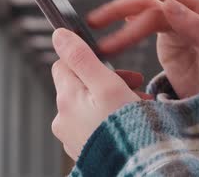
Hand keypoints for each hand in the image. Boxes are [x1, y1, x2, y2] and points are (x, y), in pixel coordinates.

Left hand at [50, 28, 140, 159]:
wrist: (139, 169)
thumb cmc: (125, 129)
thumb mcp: (106, 85)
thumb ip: (81, 57)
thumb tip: (58, 35)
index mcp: (66, 100)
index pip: (64, 64)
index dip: (89, 59)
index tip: (113, 66)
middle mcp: (63, 119)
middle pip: (81, 85)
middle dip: (109, 80)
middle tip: (136, 84)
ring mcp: (73, 137)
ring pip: (91, 105)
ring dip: (114, 99)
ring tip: (140, 105)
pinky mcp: (85, 149)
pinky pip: (95, 125)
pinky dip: (112, 118)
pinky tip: (132, 121)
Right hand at [87, 0, 198, 98]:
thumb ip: (197, 29)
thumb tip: (169, 3)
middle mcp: (190, 14)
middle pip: (148, 3)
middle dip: (119, 10)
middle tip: (95, 21)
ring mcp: (178, 27)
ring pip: (142, 16)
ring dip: (118, 24)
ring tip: (97, 40)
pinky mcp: (169, 41)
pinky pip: (143, 29)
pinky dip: (126, 30)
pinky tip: (111, 34)